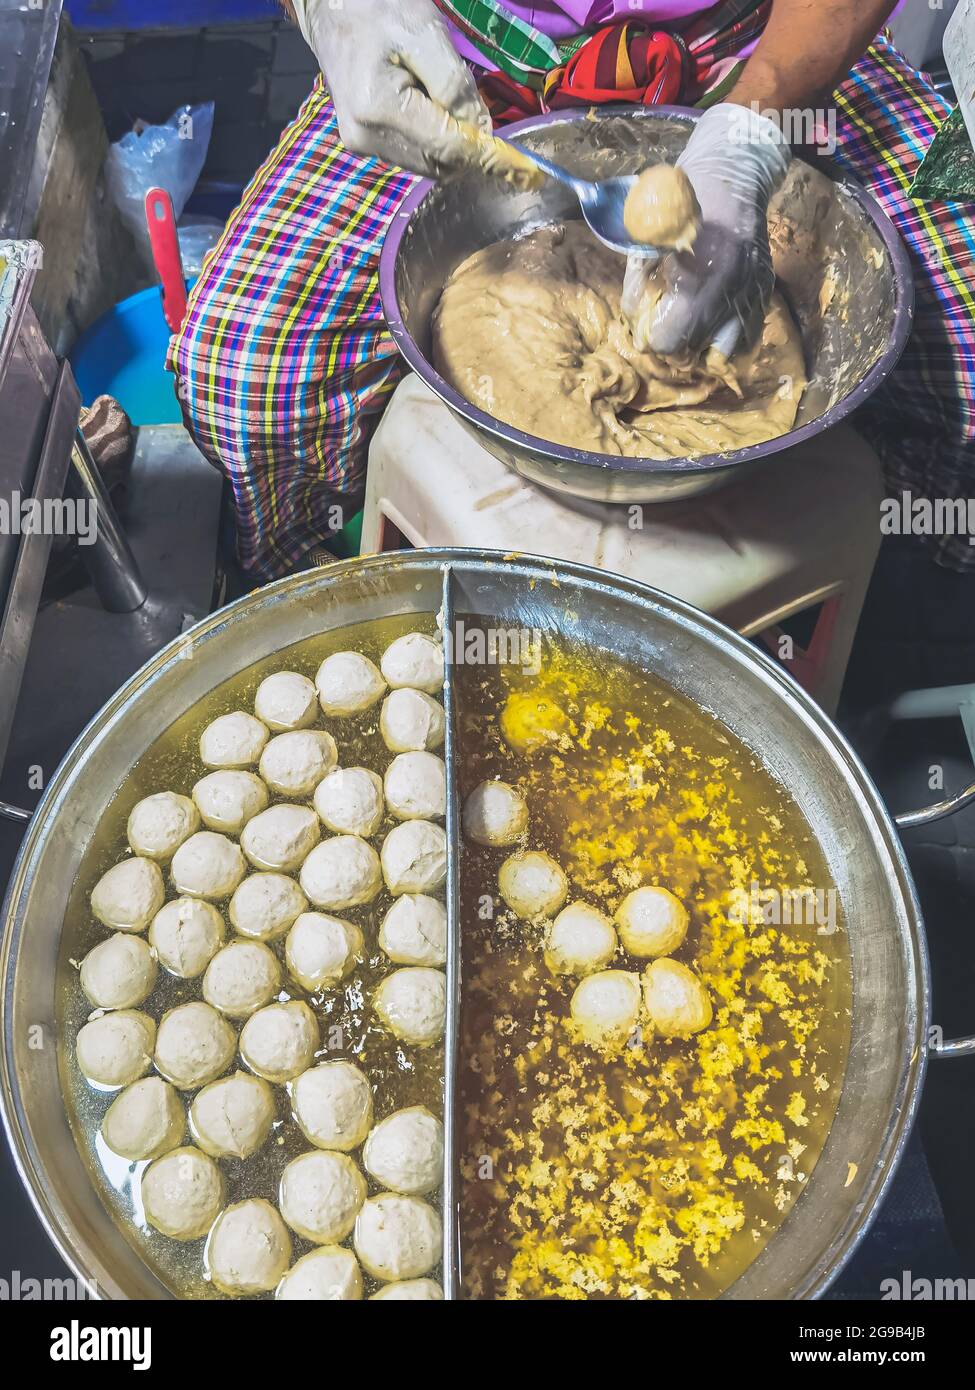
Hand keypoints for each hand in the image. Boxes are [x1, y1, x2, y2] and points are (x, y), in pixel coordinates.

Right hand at [292, 0, 490, 177]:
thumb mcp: (424, 32)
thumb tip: (482, 132)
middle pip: (439, 164)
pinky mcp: (362, 143)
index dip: (489, 158)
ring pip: (428, 165)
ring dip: (450, 144)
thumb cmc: (376, 5)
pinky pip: (413, 155)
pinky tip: (428, 108)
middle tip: (479, 113)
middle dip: (468, 148)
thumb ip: (455, 85)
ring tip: (443, 99)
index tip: (526, 170)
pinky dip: (432, 140)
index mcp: (378, 108)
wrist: (328, 4)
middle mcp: (366, 137)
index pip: (448, 147)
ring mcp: (361, 144)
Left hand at [622, 104, 790, 359]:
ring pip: (726, 348)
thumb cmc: (684, 195)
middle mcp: (732, 286)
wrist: (736, 168)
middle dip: (676, 341)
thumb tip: (634, 315)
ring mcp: (753, 288)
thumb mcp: (649, 231)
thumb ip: (639, 276)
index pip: (673, 336)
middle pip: (697, 346)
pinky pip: (749, 333)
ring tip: (691, 327)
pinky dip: (729, 335)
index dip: (654, 338)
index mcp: (701, 270)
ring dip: (705, 344)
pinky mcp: (765, 287)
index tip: (646, 329)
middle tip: (664, 325)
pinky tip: (714, 321)